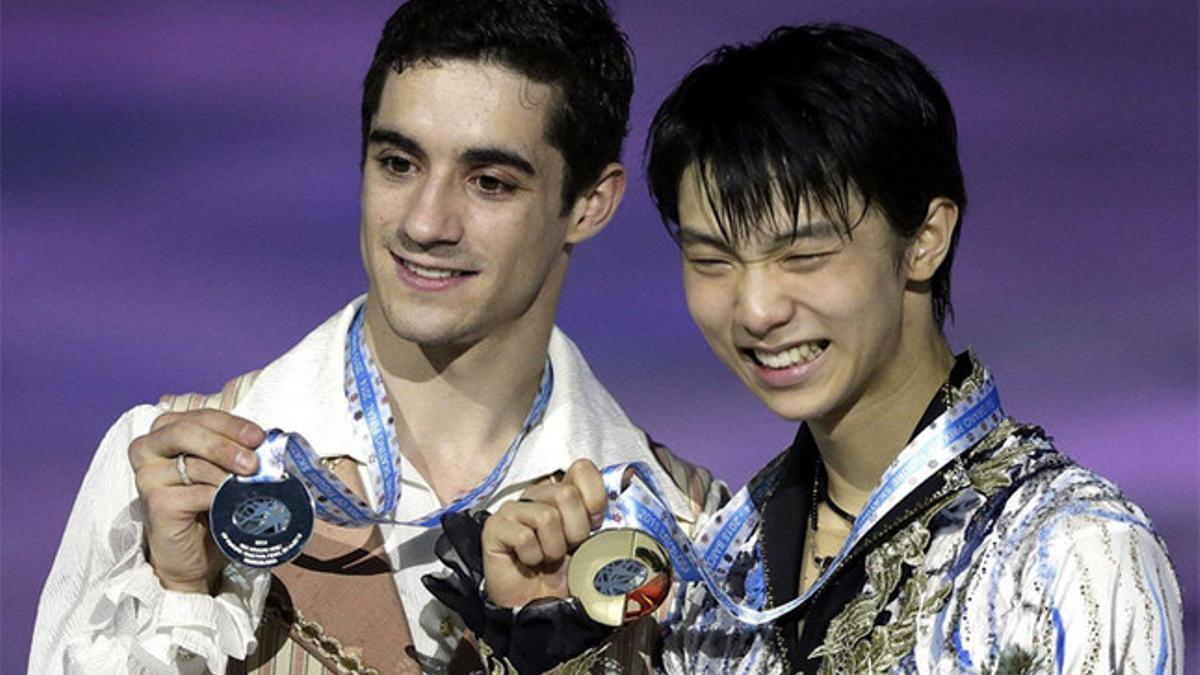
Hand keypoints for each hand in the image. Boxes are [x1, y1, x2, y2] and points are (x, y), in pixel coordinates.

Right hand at [128, 409, 262, 593]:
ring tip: (248, 487)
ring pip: (193, 464)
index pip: (200, 417)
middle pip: (186, 432)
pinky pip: (194, 493)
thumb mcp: (221, 468)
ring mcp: (148, 476)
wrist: (193, 552)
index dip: (231, 424)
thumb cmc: (208, 503)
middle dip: (225, 445)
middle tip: (253, 463)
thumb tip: (266, 442)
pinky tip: (230, 504)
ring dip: (228, 476)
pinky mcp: (154, 503)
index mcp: (165, 430)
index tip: (258, 437)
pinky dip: (218, 497)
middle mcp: (148, 448)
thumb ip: (234, 449)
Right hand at [482, 459, 606, 607]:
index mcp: (564, 493)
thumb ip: (608, 520)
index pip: (582, 468)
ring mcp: (514, 509)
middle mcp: (538, 495)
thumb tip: (628, 487)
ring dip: (554, 548)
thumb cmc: (567, 576)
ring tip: (548, 559)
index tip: (594, 524)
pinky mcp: (495, 527)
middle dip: (576, 530)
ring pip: (546, 516)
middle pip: (566, 493)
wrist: (542, 608)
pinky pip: (523, 536)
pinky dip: (532, 557)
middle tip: (569, 549)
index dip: (594, 497)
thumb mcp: (596, 546)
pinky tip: (529, 562)